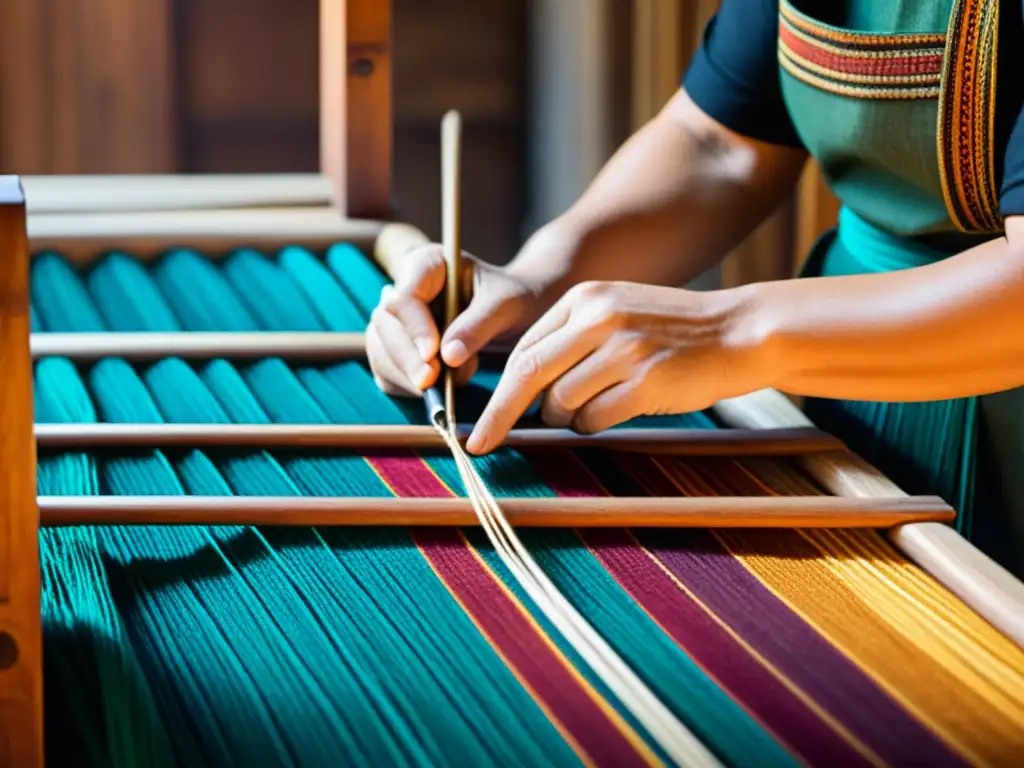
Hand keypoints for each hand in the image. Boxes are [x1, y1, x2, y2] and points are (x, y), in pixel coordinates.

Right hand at [367, 244, 549, 396]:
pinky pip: (387, 369)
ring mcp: (397, 318)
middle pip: (385, 324)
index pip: (405, 296)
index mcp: (428, 264)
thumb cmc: (512, 298)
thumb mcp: (505, 304)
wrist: (516, 312)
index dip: (415, 328)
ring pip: (379, 348)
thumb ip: (478, 326)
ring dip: (405, 374)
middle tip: (430, 383)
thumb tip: (448, 357)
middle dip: (406, 357)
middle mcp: (404, 287)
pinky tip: (433, 392)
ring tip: (444, 386)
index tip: (432, 354)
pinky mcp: (397, 345)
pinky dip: (405, 385)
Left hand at [466, 280, 762, 453]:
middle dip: (498, 415)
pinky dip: (594, 425)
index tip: (484, 419)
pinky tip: (614, 412)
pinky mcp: (645, 382)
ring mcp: (623, 349)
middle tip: (478, 445)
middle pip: (528, 375)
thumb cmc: (672, 330)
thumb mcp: (617, 310)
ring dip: (565, 418)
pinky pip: (594, 419)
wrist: (738, 331)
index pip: (524, 349)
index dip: (499, 390)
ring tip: (593, 409)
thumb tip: (524, 388)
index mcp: (585, 298)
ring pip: (560, 402)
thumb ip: (571, 337)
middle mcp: (599, 318)